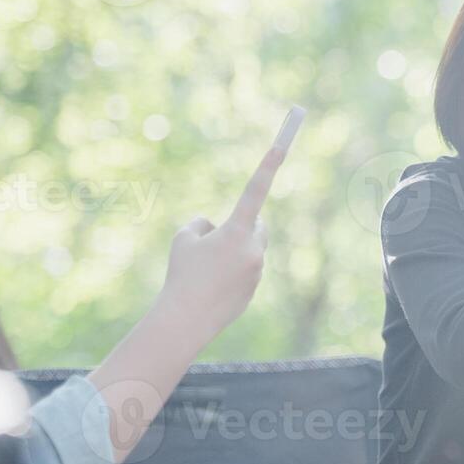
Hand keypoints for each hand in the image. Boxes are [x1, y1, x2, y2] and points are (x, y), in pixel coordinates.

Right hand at [155, 143, 286, 342]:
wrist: (186, 318)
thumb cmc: (181, 274)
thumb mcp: (182, 240)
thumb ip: (201, 225)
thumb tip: (216, 227)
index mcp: (236, 230)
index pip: (254, 191)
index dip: (268, 166)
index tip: (281, 145)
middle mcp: (254, 248)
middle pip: (256, 226)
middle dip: (242, 226)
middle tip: (216, 241)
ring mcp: (257, 270)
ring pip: (251, 250)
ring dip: (234, 251)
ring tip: (208, 270)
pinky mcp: (255, 288)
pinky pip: (247, 271)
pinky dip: (233, 273)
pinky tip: (214, 287)